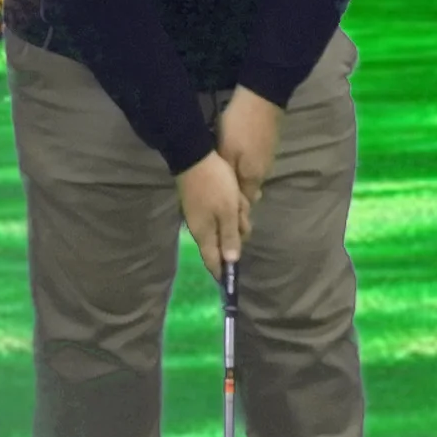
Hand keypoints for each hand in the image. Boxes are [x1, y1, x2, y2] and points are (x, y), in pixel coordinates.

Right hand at [175, 150, 247, 282]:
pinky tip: (236, 194)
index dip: (223, 272)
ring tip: (240, 199)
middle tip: (242, 213)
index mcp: (205, 234)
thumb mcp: (228, 211)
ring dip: (236, 215)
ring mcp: (202, 214)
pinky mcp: (204, 201)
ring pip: (225, 224)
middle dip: (237, 232)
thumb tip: (231, 260)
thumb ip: (230, 236)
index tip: (232, 280)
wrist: (194, 156)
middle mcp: (201, 228)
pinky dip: (232, 205)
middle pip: (224, 241)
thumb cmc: (214, 186)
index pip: (213, 261)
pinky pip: (222, 211)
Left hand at [216, 87, 281, 210]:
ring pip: (252, 175)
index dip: (232, 206)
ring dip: (239, 177)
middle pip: (249, 189)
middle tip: (217, 187)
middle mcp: (264, 172)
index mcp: (253, 177)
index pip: (244, 202)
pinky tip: (234, 157)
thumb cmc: (239, 127)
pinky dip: (244, 165)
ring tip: (222, 173)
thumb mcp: (226, 152)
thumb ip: (228, 176)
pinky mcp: (268, 146)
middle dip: (235, 192)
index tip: (217, 203)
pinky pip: (254, 163)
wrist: (262, 97)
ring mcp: (268, 158)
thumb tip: (231, 198)